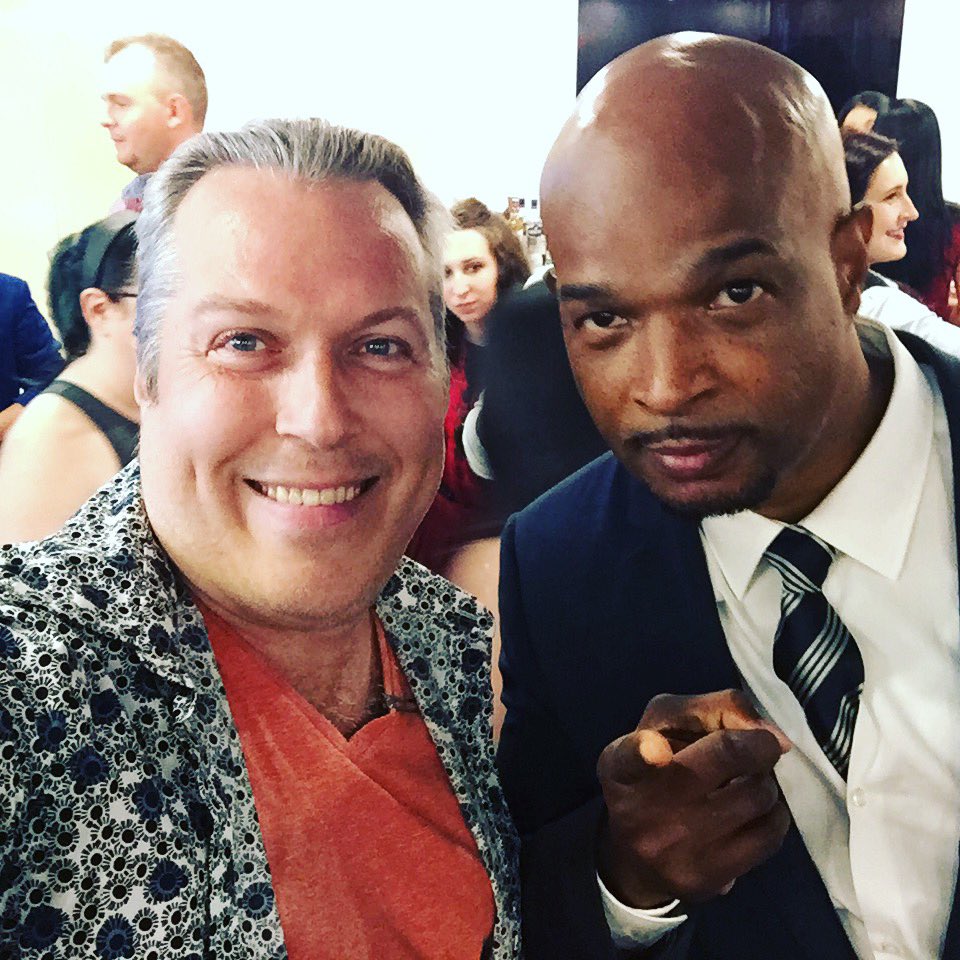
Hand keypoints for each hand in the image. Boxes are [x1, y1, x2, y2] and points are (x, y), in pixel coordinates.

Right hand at [596, 689, 791, 908]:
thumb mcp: (668, 725)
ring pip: (756, 795)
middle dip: (758, 745)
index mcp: (621, 764)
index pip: (628, 757)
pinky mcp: (704, 880)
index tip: (657, 750)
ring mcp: (674, 849)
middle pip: (723, 755)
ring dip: (765, 781)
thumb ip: (716, 708)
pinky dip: (774, 816)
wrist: (636, 854)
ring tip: (751, 782)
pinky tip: (757, 812)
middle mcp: (640, 808)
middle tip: (763, 747)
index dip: (644, 750)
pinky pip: (768, 837)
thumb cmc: (658, 770)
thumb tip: (775, 737)